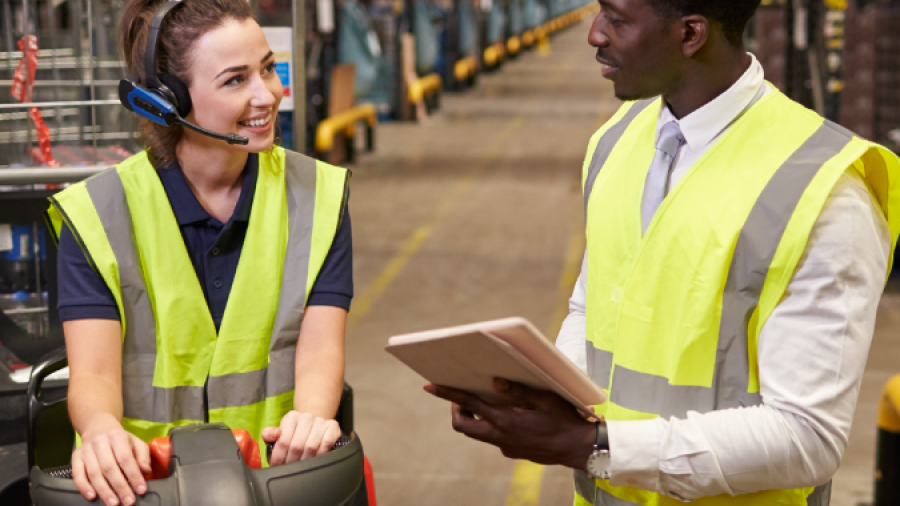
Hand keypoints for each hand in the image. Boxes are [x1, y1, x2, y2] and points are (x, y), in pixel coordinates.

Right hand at [71, 425, 150, 505]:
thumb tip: (146, 471)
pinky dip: (84, 487)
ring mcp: (86, 450)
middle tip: (128, 501)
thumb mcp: (136, 442)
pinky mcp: (76, 457)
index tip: (141, 490)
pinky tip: (92, 496)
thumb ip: (143, 456)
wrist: (98, 427)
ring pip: (94, 473)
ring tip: (113, 503)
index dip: (134, 476)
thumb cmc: (120, 439)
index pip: (126, 458)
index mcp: (117, 437)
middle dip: (120, 487)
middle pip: (109, 467)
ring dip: (104, 490)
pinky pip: (77, 474)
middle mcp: (100, 443)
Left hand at [262, 411, 340, 464]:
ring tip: (300, 466)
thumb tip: (270, 435)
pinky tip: (315, 458)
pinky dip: (320, 455)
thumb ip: (269, 434)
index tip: (277, 466)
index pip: (283, 441)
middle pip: (297, 446)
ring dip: (305, 461)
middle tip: (289, 468)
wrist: (314, 422)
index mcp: (291, 417)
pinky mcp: (332, 427)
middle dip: (291, 461)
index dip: (279, 457)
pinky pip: (326, 445)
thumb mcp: (280, 431)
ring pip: (311, 447)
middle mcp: (306, 417)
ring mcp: (320, 422)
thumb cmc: (295, 431)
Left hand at [424, 378, 596, 468]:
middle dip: (457, 408)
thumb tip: (494, 381)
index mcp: (505, 421)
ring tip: (484, 400)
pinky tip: (507, 413)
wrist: (578, 448)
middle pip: (463, 425)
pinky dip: (491, 424)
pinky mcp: (512, 451)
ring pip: (478, 433)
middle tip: (463, 394)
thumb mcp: (543, 399)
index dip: (447, 394)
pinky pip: (493, 437)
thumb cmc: (564, 419)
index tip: (430, 386)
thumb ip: (517, 390)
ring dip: (475, 417)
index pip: (468, 404)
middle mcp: (500, 437)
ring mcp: (505, 447)